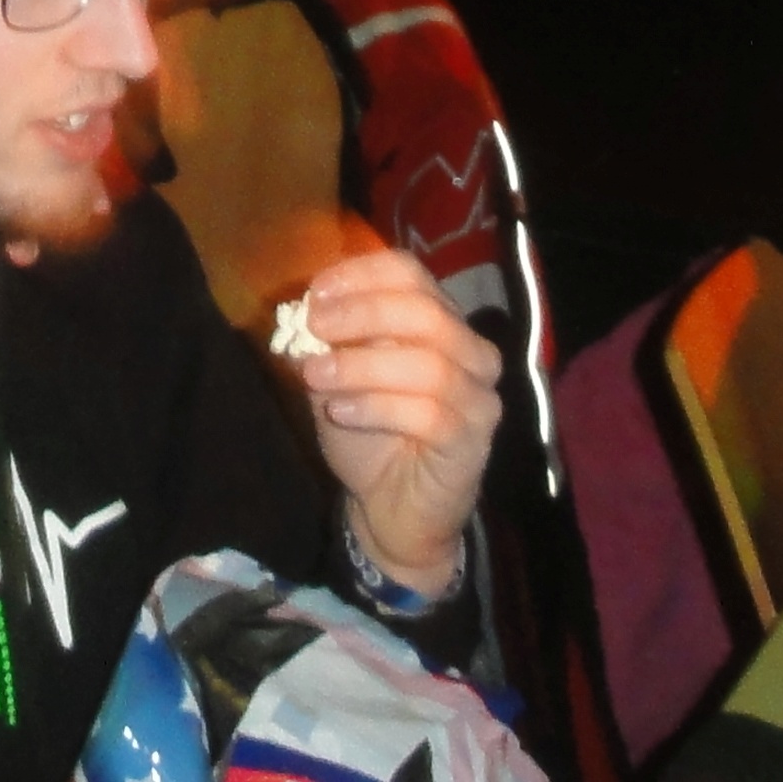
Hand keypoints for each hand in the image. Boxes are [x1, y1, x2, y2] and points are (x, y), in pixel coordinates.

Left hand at [281, 248, 502, 598]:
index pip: (411, 274)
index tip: (316, 292)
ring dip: (362, 366)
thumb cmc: (369, 435)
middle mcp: (472, 353)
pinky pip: (431, 414)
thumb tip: (303, 311)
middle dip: (363, 314)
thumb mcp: (337, 380)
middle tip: (313, 327)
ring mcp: (479, 398)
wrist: (391, 509)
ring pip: (429, 364)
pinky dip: (378, 407)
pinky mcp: (473, 442)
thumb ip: (327, 345)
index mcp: (439, 322)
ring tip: (316, 377)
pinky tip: (342, 413)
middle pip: (426, 312)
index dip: (362, 275)